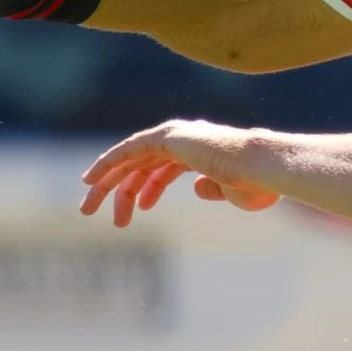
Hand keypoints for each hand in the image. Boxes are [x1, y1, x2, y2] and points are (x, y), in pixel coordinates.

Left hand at [80, 121, 283, 225]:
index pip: (164, 168)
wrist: (262, 169)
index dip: (148, 189)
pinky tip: (91, 180)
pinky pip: (129, 150)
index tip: (140, 211)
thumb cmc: (256, 184)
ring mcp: (175, 136)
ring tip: (89, 210)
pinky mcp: (167, 138)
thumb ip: (212, 188)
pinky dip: (108, 163)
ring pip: (130, 160)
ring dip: (107, 184)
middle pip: (141, 164)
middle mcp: (185, 139)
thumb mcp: (232, 193)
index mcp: (200, 151)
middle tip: (105, 215)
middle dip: (120, 189)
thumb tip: (196, 187)